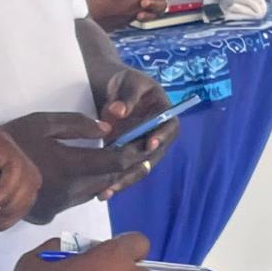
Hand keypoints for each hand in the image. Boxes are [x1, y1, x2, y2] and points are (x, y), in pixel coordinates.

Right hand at [0, 110, 133, 222]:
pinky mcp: (48, 215)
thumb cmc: (11, 140)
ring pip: (94, 193)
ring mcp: (59, 205)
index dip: (133, 154)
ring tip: (117, 167)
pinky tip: (84, 178)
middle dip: (125, 169)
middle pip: (108, 181)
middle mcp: (69, 189)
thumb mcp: (42, 122)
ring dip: (105, 180)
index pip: (113, 162)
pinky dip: (85, 189)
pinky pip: (76, 202)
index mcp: (69, 164)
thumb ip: (77, 125)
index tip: (145, 147)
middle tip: (140, 158)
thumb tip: (107, 130)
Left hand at [0, 120, 43, 232]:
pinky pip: (19, 198)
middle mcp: (4, 144)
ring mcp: (7, 160)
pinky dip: (7, 215)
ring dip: (10, 213)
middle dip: (11, 204)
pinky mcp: (5, 176)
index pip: (15, 165)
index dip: (6, 192)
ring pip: (28, 191)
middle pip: (29, 178)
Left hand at [96, 67, 179, 194]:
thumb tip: (119, 112)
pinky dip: (115, 180)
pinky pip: (125, 168)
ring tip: (107, 192)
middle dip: (138, 167)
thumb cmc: (121, 77)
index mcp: (162, 111)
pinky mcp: (127, 152)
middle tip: (122, 177)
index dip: (163, 135)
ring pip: (139, 165)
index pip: (170, 126)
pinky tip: (102, 192)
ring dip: (125, 180)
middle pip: (154, 153)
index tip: (150, 143)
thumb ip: (126, 96)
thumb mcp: (126, 81)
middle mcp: (155, 131)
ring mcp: (141, 143)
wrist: (105, 83)